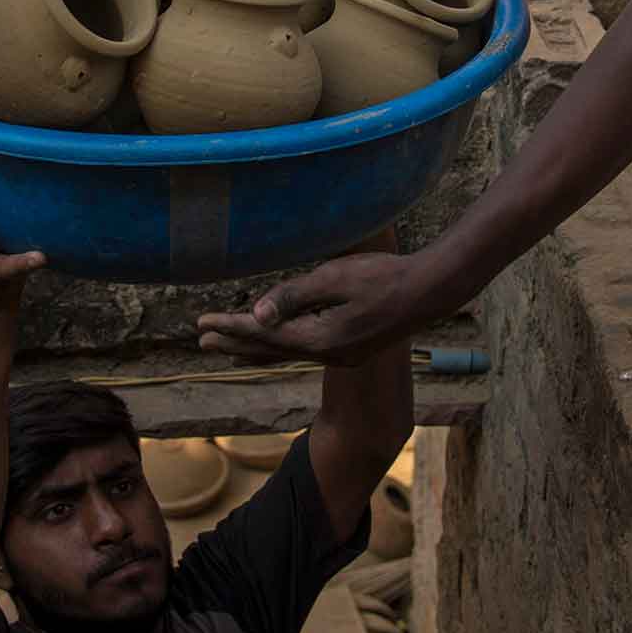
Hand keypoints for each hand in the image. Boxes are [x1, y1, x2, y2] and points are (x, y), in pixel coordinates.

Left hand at [196, 245, 436, 360]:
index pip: (264, 334)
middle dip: (235, 343)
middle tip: (202, 341)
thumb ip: (294, 296)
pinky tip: (276, 344)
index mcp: (321, 339)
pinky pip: (305, 351)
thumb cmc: (384, 276)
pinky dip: (281, 348)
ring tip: (228, 349)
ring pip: (287, 353)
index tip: (201, 324)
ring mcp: (342, 356)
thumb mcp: (334, 278)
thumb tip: (256, 315)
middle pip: (271, 351)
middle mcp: (328, 355)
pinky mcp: (352, 350)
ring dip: (256, 348)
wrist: (430, 291)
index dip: (231, 328)